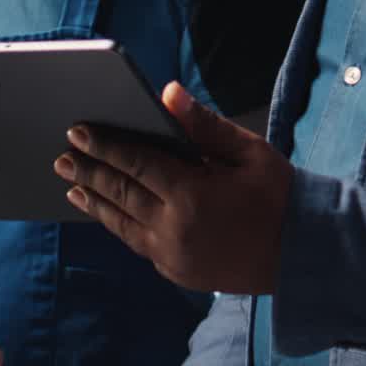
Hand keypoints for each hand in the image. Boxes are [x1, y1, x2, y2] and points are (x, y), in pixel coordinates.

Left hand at [55, 82, 292, 293]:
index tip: (78, 131)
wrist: (303, 256)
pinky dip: (118, 224)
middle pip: (120, 194)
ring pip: (122, 224)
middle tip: (62, 156)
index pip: (136, 164)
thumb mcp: (249, 153)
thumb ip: (203, 125)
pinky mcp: (177, 272)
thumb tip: (169, 94)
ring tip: (72, 185)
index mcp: (193, 195)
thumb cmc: (280, 198)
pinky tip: (107, 212)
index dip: (104, 145)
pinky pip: (138, 243)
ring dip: (95, 201)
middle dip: (89, 171)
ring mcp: (174, 256)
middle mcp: (175, 229)